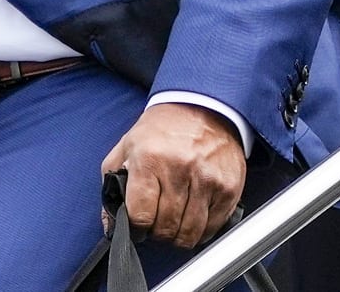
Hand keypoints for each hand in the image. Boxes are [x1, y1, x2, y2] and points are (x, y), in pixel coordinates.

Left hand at [101, 102, 244, 249]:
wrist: (203, 106)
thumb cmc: (163, 130)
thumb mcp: (127, 147)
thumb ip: (113, 185)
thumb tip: (111, 223)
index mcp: (150, 159)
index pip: (140, 216)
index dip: (137, 227)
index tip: (139, 224)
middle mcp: (180, 168)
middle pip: (165, 228)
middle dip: (158, 231)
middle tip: (158, 220)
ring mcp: (207, 179)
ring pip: (189, 234)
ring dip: (179, 234)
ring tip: (175, 219)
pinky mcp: (228, 187)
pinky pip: (212, 227)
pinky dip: (201, 229)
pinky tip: (194, 214)